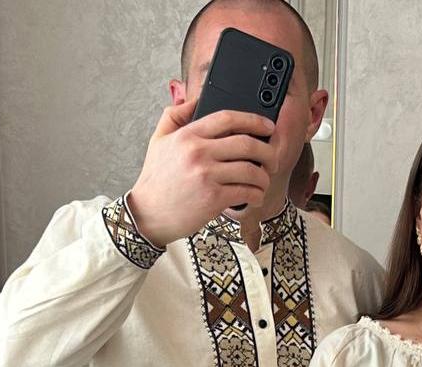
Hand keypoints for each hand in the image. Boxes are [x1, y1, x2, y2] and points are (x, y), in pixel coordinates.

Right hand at [126, 103, 279, 247]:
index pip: (227, 118)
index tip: (267, 126)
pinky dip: (256, 194)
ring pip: (250, 169)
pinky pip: (245, 192)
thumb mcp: (158, 139)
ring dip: (264, 176)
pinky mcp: (213, 198)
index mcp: (188, 135)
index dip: (253, 120)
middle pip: (246, 144)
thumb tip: (194, 98)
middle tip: (272, 158)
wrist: (148, 214)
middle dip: (267, 150)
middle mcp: (199, 152)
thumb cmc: (156, 180)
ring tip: (264, 180)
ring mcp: (207, 176)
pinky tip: (256, 196)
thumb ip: (175, 114)